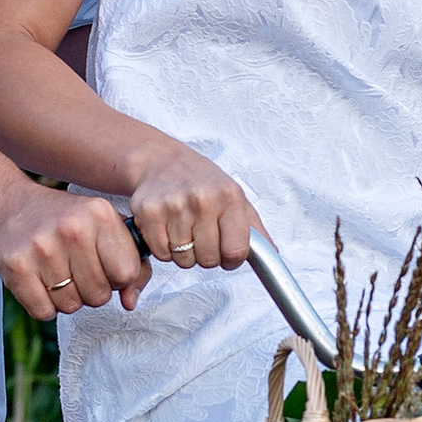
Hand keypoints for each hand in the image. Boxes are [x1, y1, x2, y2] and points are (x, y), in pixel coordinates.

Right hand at [0, 183, 147, 322]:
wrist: (5, 205)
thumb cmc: (61, 219)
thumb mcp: (102, 225)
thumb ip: (130, 261)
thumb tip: (130, 302)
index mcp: (100, 214)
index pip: (127, 273)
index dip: (117, 278)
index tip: (103, 267)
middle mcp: (73, 228)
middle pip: (100, 295)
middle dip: (90, 291)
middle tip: (74, 270)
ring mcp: (43, 247)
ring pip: (71, 306)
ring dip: (65, 298)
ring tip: (54, 273)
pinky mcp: (17, 266)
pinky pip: (43, 312)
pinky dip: (42, 305)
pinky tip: (38, 281)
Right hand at [125, 142, 260, 274]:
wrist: (160, 161)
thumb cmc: (200, 181)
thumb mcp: (234, 197)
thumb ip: (255, 229)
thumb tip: (273, 256)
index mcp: (229, 196)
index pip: (236, 251)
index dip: (232, 258)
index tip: (226, 250)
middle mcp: (202, 200)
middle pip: (209, 260)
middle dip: (206, 254)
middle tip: (201, 234)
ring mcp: (173, 206)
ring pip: (184, 260)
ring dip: (184, 252)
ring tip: (183, 228)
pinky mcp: (148, 213)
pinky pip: (161, 254)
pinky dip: (164, 248)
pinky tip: (167, 229)